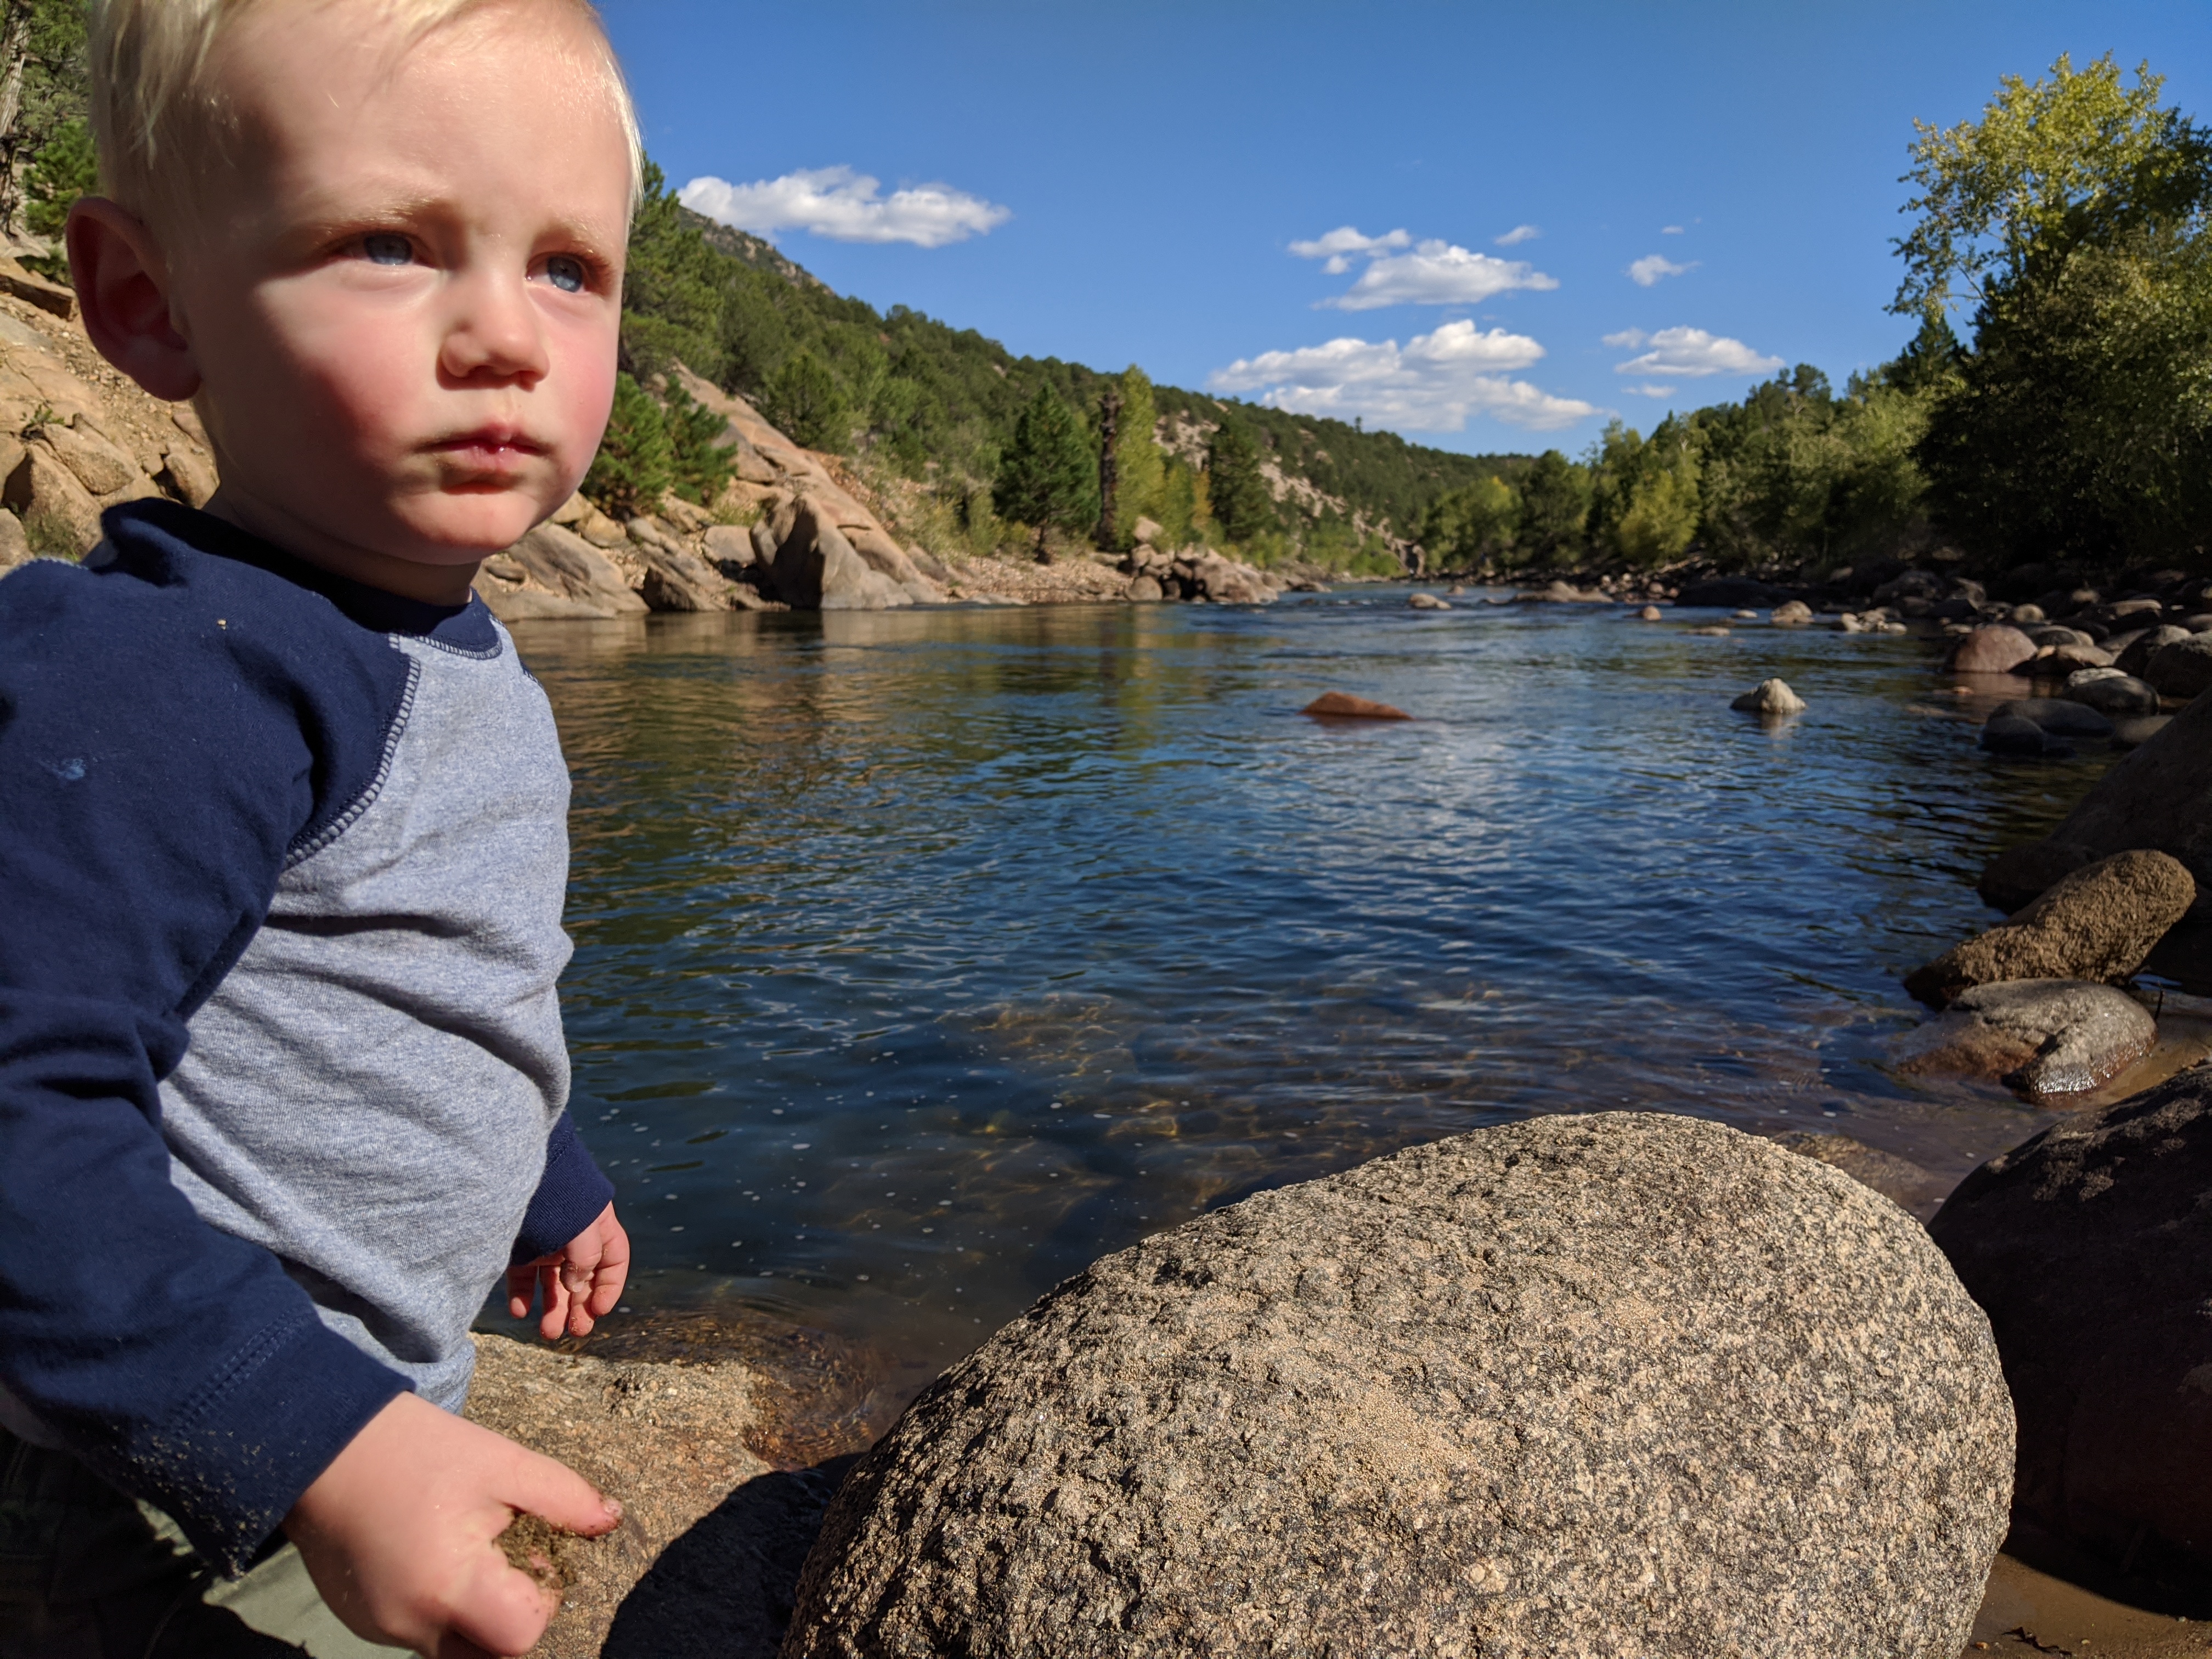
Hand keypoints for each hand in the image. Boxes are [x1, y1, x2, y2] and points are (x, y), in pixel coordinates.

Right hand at [285, 1391, 620, 1657]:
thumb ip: (562, 1496)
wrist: (322, 1443)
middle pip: (486, 1656)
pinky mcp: (360, 1618)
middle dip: (512, 1617)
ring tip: (472, 1547)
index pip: (520, 1637)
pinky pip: (418, 1632)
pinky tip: (437, 1552)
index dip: (544, 1601)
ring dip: (476, 1613)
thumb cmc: (416, 1449)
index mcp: (447, 1587)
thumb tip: (611, 1520)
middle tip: (512, 1556)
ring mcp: (379, 1627)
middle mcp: (410, 1623)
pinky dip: (441, 1606)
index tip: (536, 1554)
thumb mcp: (500, 1461)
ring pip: (451, 1648)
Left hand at [506, 1202, 628, 1340]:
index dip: (609, 1288)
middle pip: (582, 1280)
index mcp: (597, 1230)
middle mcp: (573, 1240)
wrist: (515, 1172)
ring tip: (548, 1333)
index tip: (599, 1310)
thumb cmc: (558, 1195)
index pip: (612, 1263)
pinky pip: (523, 1278)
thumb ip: (586, 1258)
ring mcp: (546, 1244)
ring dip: (553, 1309)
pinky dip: (522, 1297)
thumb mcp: (583, 1225)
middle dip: (579, 1307)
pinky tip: (520, 1311)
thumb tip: (576, 1289)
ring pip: (553, 1284)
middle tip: (576, 1331)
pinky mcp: (520, 1249)